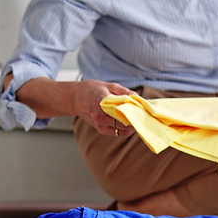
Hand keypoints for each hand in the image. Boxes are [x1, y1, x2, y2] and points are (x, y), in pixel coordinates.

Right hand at [5, 74, 137, 136]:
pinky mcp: (101, 130)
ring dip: (131, 125)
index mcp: (102, 102)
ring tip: (136, 117)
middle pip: (124, 123)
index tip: (142, 109)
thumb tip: (138, 98)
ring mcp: (100, 125)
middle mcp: (100, 116)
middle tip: (142, 114)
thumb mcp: (109, 86)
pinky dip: (124, 128)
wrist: (75, 98)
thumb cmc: (92, 90)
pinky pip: (117, 132)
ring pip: (123, 130)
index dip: (134, 112)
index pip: (123, 111)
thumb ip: (124, 92)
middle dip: (135, 119)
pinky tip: (127, 121)